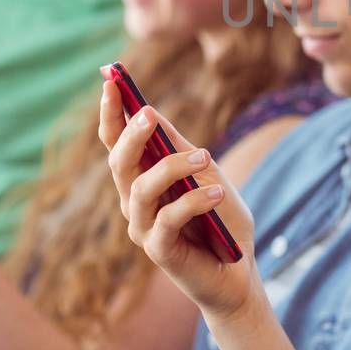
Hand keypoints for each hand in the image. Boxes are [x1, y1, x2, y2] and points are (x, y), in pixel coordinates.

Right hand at [99, 81, 258, 319]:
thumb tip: (148, 110)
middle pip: (119, 164)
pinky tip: (216, 191)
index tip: (110, 78)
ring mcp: (142, 228)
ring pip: (140, 190)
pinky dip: (193, 201)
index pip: (117, 142)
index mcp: (142, 179)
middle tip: (148, 114)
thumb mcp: (204, 172)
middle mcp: (134, 203)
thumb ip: (176, 146)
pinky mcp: (159, 251)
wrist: (240, 271)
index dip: (111, 112)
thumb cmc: (221, 219)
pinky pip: (168, 220)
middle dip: (130, 136)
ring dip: (172, 167)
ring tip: (205, 156)